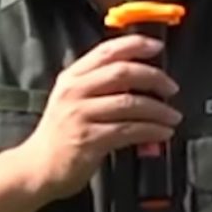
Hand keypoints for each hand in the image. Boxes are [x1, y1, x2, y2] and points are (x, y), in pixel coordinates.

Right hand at [19, 34, 180, 202]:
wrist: (38, 167)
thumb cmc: (61, 131)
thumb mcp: (72, 98)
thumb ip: (98, 84)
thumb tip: (140, 78)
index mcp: (72, 76)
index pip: (106, 51)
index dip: (134, 45)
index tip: (157, 46)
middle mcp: (74, 91)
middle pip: (121, 73)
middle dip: (152, 77)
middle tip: (171, 87)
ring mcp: (80, 115)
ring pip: (129, 103)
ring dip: (158, 109)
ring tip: (173, 116)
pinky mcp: (89, 139)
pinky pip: (128, 130)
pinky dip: (151, 130)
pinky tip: (163, 133)